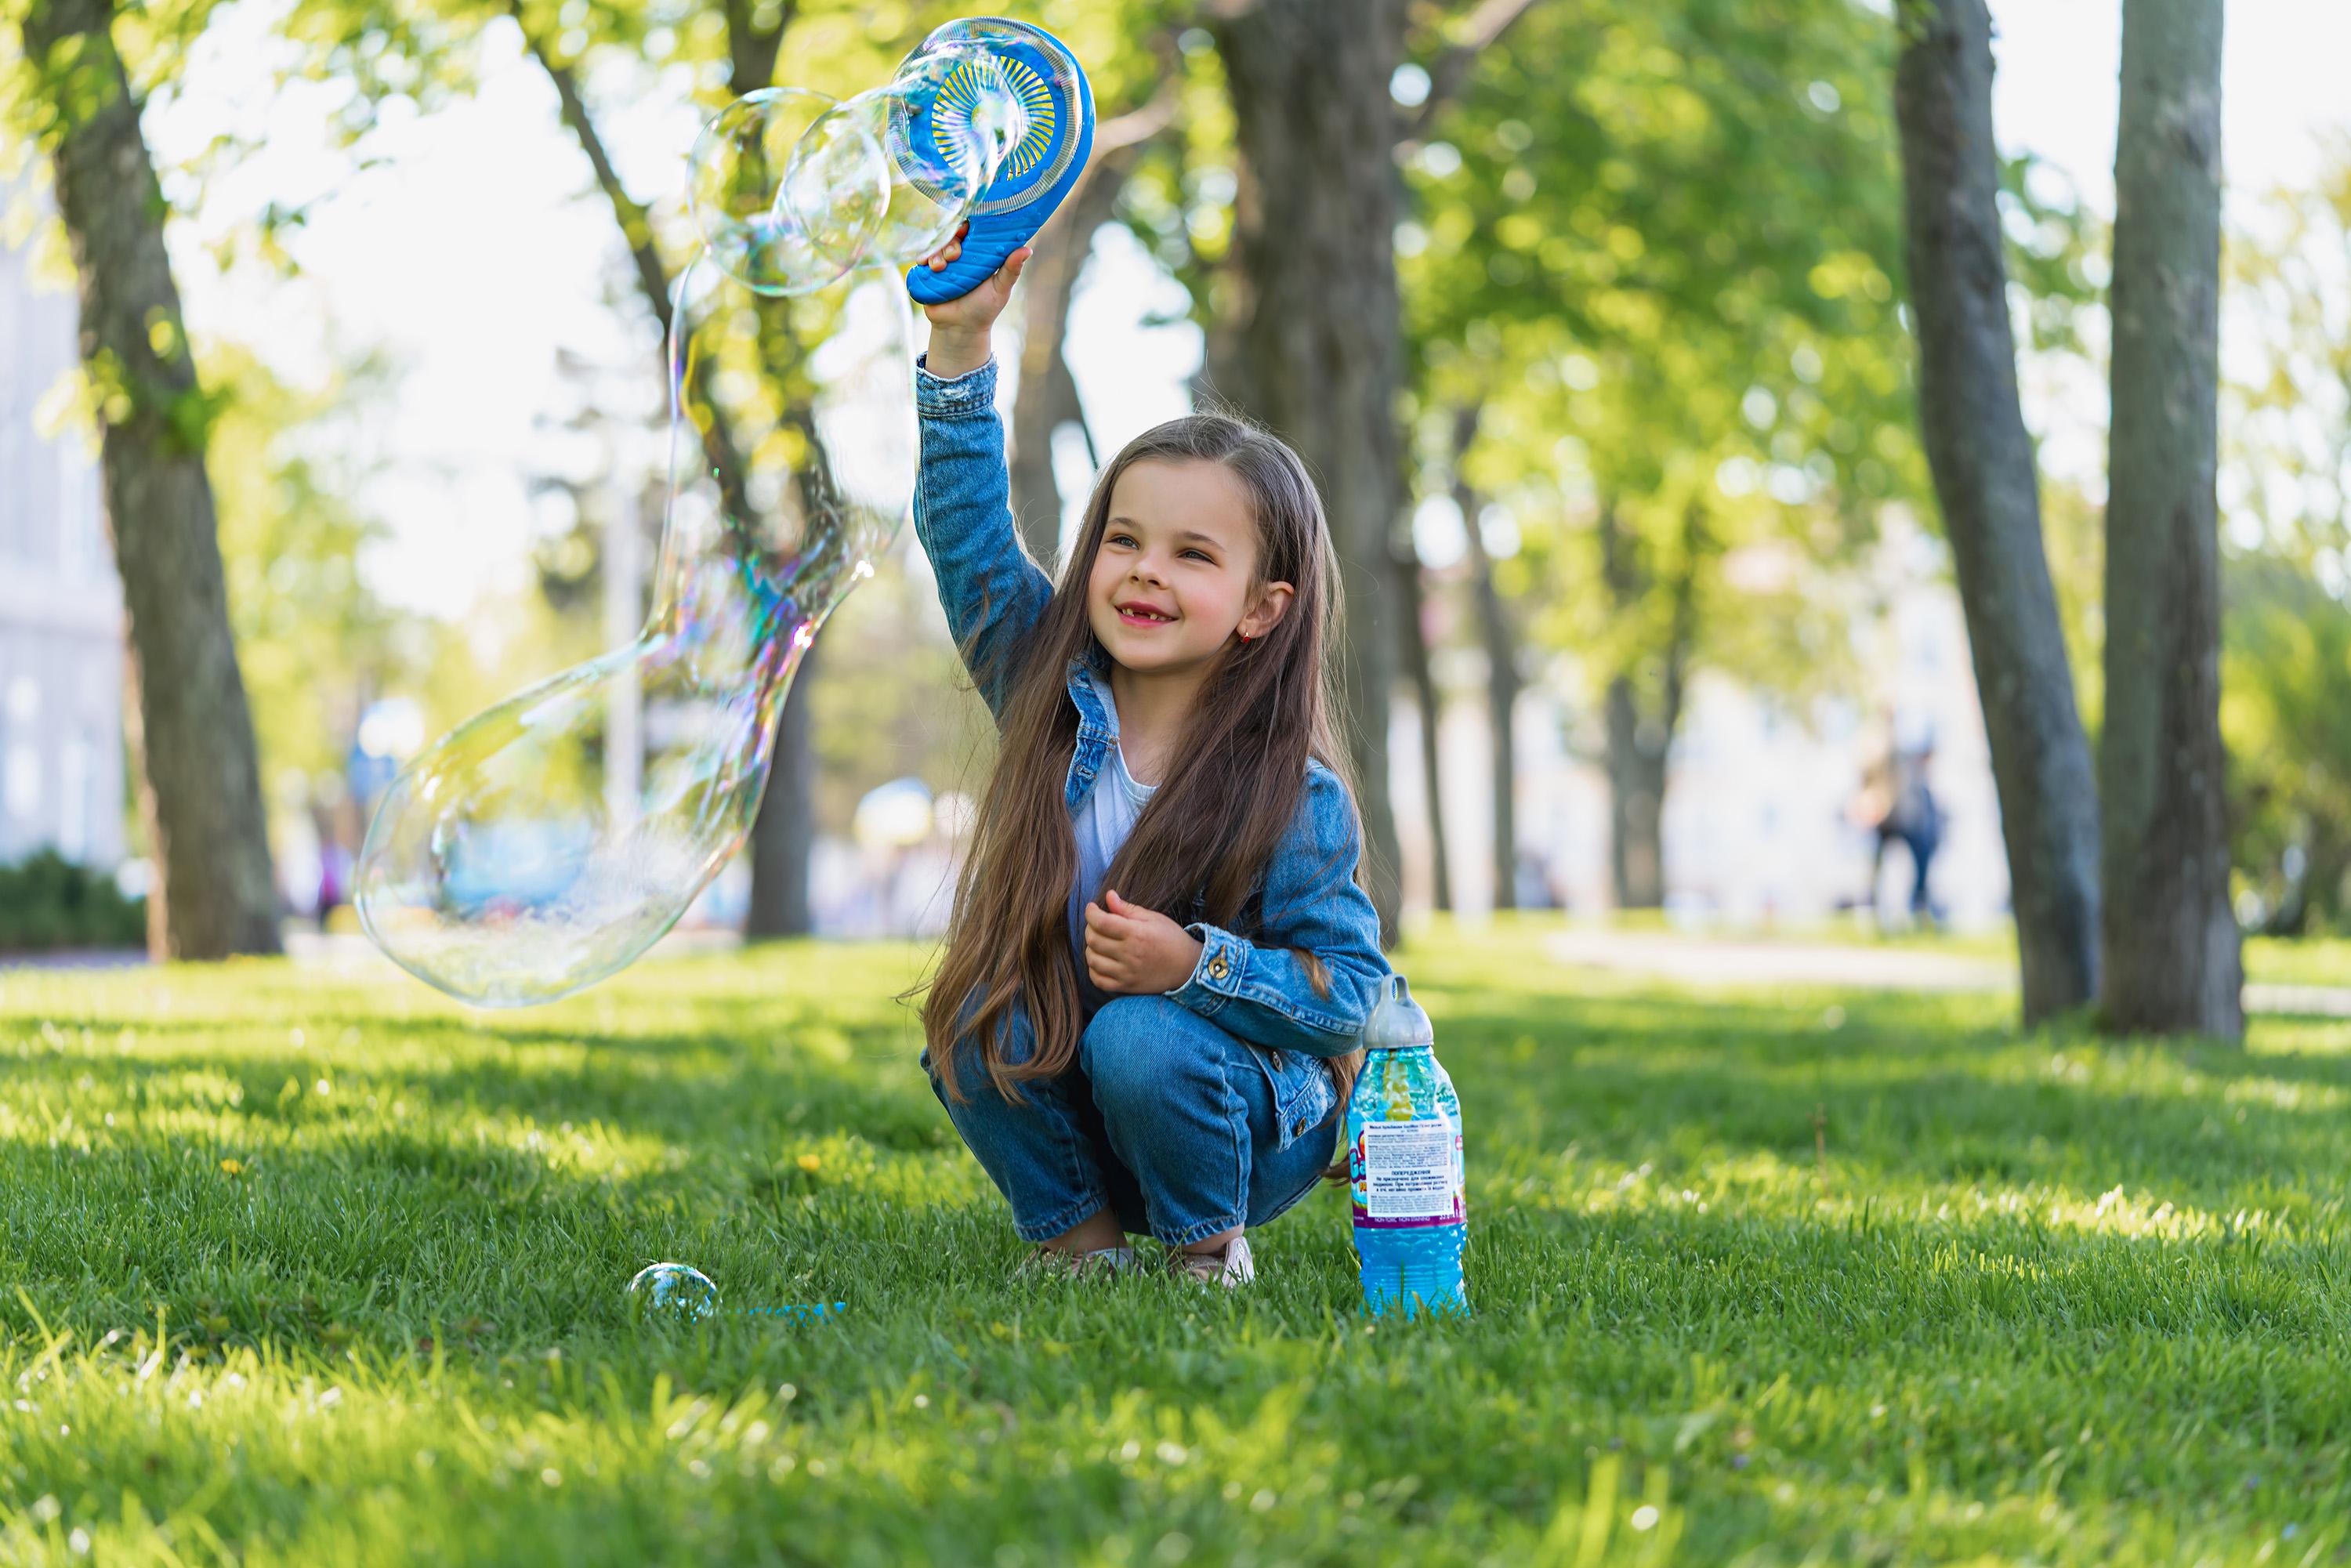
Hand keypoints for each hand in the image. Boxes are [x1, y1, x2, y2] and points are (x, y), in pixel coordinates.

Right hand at [919, 225, 1031, 376]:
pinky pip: (923, 258)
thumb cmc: (984, 309)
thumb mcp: (1000, 289)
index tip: (967, 227)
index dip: (969, 225)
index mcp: (978, 254)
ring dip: (937, 252)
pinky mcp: (928, 272)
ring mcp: (943, 262)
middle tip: (956, 254)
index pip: (973, 231)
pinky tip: (927, 265)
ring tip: (940, 267)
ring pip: (937, 245)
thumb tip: (1027, 250)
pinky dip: (923, 258)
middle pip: (952, 235)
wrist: (960, 329)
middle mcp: (960, 255)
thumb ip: (1011, 270)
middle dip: (952, 241)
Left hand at [1082, 889, 1204, 995]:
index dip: (1091, 913)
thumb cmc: (1171, 939)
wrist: (1188, 967)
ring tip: (1099, 942)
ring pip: (1093, 960)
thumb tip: (1108, 896)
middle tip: (1096, 923)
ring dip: (1091, 948)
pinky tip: (1101, 960)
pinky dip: (1093, 970)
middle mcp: (1129, 954)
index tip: (1092, 908)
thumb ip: (1127, 908)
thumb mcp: (1153, 918)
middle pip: (1094, 940)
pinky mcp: (1126, 986)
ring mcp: (1127, 973)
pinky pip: (1098, 980)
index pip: (1101, 922)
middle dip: (1090, 928)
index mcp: (1136, 933)